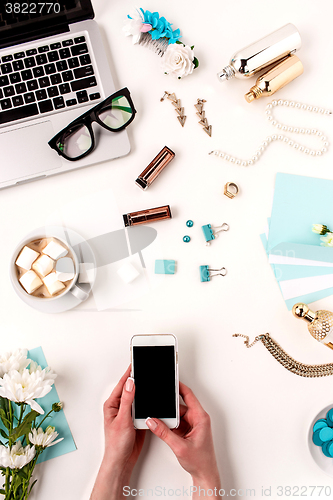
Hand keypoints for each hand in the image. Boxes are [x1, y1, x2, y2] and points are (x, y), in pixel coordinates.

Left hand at [90, 366, 145, 499]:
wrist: (122, 461)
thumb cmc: (116, 444)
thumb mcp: (122, 420)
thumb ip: (127, 400)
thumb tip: (130, 383)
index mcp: (112, 404)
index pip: (123, 384)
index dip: (129, 373)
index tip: (136, 363)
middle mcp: (120, 407)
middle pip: (131, 389)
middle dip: (139, 379)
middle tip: (146, 369)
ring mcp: (129, 413)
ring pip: (139, 397)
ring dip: (144, 392)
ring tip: (151, 381)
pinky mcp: (137, 419)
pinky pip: (144, 407)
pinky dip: (148, 402)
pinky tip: (153, 398)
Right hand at [146, 382, 220, 496]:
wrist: (204, 475)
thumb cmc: (200, 462)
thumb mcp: (179, 446)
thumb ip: (164, 432)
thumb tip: (153, 421)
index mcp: (200, 417)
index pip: (188, 395)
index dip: (179, 386)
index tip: (170, 380)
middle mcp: (197, 419)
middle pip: (180, 405)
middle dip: (169, 405)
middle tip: (158, 403)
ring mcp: (193, 424)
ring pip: (177, 414)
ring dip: (168, 417)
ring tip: (159, 419)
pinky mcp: (188, 430)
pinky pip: (176, 422)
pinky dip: (169, 424)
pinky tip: (163, 427)